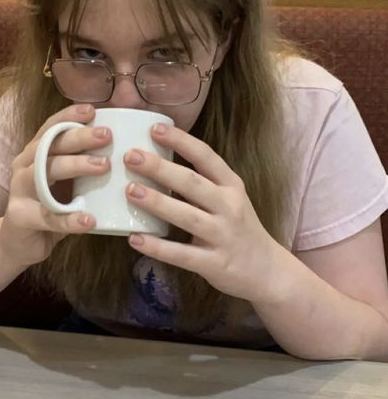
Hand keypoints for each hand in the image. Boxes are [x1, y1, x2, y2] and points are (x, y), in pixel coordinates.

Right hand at [0, 104, 110, 265]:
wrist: (17, 243)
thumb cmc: (49, 206)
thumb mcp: (66, 182)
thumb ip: (84, 164)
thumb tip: (125, 146)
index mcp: (34, 153)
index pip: (51, 128)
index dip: (70, 117)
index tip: (93, 110)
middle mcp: (24, 166)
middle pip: (50, 145)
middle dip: (79, 137)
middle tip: (107, 135)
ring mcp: (19, 191)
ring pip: (45, 173)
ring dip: (75, 166)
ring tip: (104, 166)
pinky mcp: (20, 218)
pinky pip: (48, 217)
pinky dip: (70, 219)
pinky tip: (89, 220)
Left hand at [124, 123, 279, 303]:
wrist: (267, 271)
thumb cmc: (239, 228)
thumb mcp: (229, 198)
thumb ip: (201, 183)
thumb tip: (156, 161)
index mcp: (231, 186)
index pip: (206, 157)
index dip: (181, 141)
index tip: (155, 128)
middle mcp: (229, 207)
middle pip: (192, 183)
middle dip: (160, 168)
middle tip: (131, 157)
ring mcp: (223, 236)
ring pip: (186, 216)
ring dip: (157, 203)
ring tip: (130, 191)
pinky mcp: (215, 264)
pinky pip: (182, 255)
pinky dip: (157, 247)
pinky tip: (134, 239)